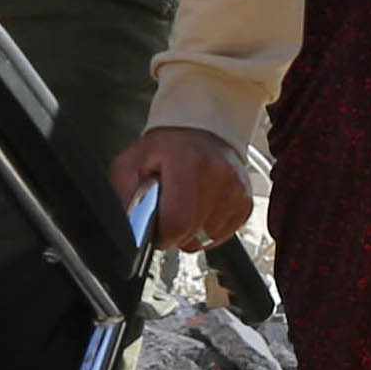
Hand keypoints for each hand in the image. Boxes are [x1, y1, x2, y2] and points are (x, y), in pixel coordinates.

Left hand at [109, 126, 252, 251]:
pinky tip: (200, 209)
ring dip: (191, 232)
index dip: (161, 234)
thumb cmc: (167, 148)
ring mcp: (236, 191)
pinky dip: (207, 229)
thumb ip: (125, 192)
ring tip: (184, 206)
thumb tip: (132, 225)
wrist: (202, 131)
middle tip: (167, 212)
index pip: (177, 221)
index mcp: (188, 163)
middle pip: (192, 234)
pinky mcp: (245, 204)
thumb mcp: (132, 162)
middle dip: (174, 233)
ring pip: (207, 239)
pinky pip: (222, 235)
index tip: (155, 229)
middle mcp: (218, 176)